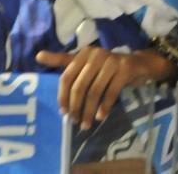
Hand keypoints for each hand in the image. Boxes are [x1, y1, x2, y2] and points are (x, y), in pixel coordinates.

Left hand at [35, 47, 166, 130]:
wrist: (139, 64)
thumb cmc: (108, 67)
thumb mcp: (85, 63)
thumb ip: (62, 61)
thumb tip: (37, 56)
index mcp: (84, 53)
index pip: (67, 77)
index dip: (63, 96)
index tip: (64, 112)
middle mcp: (97, 54)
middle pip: (80, 86)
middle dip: (76, 107)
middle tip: (75, 121)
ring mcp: (112, 60)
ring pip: (95, 91)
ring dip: (89, 111)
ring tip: (86, 124)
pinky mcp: (125, 68)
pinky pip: (111, 92)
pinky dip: (105, 107)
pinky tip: (100, 117)